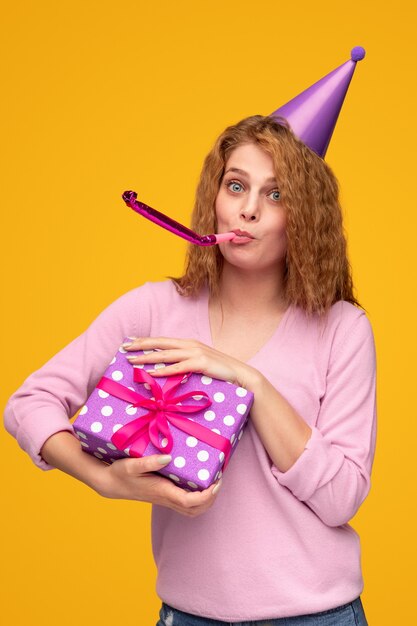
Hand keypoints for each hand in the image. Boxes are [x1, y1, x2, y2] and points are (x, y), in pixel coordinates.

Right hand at [95, 454, 221, 516]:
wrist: (110, 484)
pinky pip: (185, 503)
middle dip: (210, 500)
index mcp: (161, 492)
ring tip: (213, 483)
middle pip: (194, 510)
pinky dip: (198, 498)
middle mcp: (165, 499)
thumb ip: (149, 462)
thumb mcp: (131, 464)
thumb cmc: (120, 473)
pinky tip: (200, 482)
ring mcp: (165, 499)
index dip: (206, 496)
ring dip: (206, 501)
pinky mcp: (164, 496)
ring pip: (191, 509)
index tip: (216, 483)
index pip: (189, 501)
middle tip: (219, 481)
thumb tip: (167, 457)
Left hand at [122, 336, 259, 388]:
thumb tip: (166, 369)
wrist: (240, 376)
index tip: (129, 343)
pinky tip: (152, 373)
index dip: (145, 341)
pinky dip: (164, 370)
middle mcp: (190, 345)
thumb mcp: (199, 364)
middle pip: (160, 344)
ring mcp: (196, 353)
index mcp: (188, 344)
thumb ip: (184, 363)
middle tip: (124, 349)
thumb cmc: (218, 372)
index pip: (162, 340)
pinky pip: (178, 367)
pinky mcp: (201, 363)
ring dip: (147, 358)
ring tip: (132, 361)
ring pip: (166, 355)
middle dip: (141, 345)